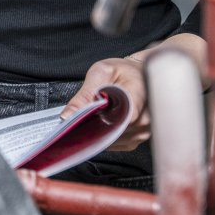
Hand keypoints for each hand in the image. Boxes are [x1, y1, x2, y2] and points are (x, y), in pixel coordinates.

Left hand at [63, 35, 207, 149]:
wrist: (139, 74)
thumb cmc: (124, 71)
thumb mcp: (102, 72)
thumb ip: (85, 94)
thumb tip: (68, 115)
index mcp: (140, 99)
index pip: (118, 121)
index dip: (98, 122)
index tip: (87, 117)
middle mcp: (146, 119)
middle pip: (114, 133)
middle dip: (97, 126)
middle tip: (90, 112)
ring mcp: (143, 131)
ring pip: (114, 141)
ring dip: (102, 131)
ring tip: (101, 114)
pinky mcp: (138, 138)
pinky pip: (117, 143)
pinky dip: (108, 136)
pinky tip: (106, 122)